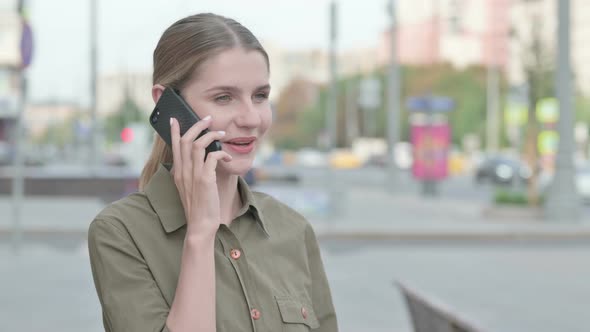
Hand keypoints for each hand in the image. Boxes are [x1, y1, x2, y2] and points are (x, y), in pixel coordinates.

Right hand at [169, 116, 231, 235]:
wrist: (200, 226)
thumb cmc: (199, 208)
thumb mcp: (191, 188)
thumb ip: (193, 173)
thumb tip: (205, 158)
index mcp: (178, 173)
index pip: (174, 146)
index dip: (175, 131)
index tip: (175, 119)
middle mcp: (183, 172)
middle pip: (186, 140)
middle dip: (197, 126)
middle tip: (208, 119)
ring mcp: (193, 175)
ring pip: (198, 145)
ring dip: (211, 135)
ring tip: (222, 133)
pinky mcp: (205, 180)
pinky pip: (212, 157)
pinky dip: (221, 153)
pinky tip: (227, 157)